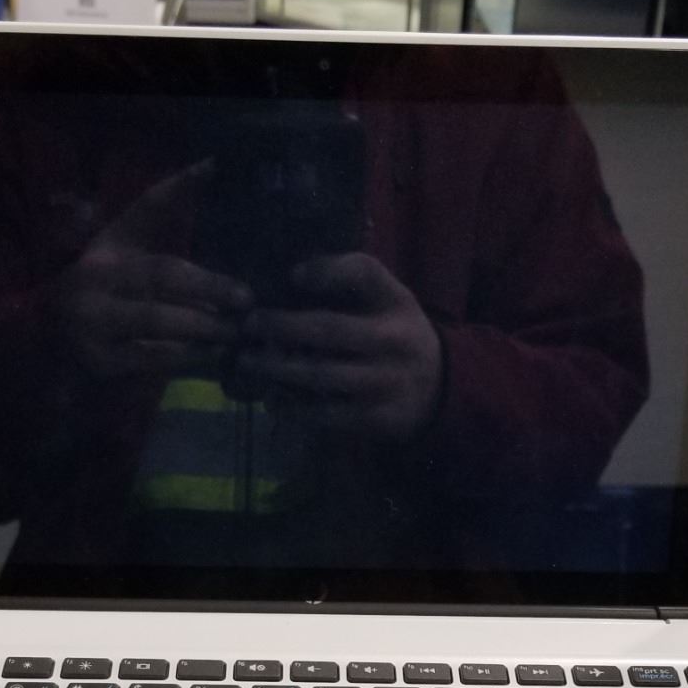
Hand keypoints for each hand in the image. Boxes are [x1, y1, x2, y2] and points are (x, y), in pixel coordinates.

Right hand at [62, 164, 250, 379]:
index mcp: (109, 243)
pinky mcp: (102, 360)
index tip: (212, 166)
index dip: (176, 186)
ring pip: (154, 318)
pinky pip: (152, 358)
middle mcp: (96, 275)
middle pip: (159, 273)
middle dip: (208, 284)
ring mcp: (95, 319)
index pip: (145, 208)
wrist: (54, 339)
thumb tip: (210, 164)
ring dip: (200, 324)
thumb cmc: (108, 286)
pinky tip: (212, 356)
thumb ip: (163, 207)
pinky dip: (186, 357)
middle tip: (246, 297)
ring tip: (235, 330)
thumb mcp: (127, 244)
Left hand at [233, 253, 443, 441]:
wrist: (439, 389)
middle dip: (282, 326)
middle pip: (329, 329)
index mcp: (396, 302)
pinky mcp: (376, 418)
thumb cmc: (396, 333)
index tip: (293, 274)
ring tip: (248, 361)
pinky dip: (294, 407)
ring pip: (321, 375)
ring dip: (277, 368)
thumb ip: (351, 283)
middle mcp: (393, 340)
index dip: (328, 270)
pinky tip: (274, 398)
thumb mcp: (389, 299)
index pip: (366, 274)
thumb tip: (291, 275)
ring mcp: (385, 382)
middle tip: (249, 324)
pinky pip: (326, 413)